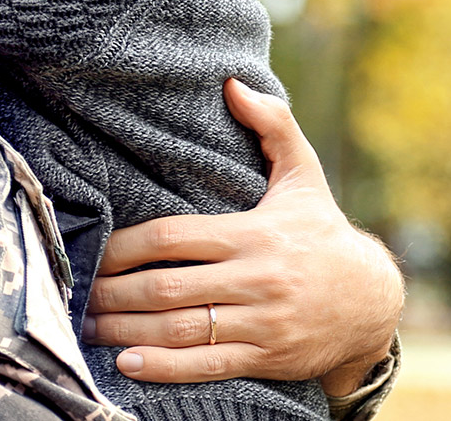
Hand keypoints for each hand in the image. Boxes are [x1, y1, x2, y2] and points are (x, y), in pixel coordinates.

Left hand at [85, 80, 402, 394]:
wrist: (372, 301)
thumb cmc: (323, 234)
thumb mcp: (304, 176)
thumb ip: (272, 126)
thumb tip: (234, 84)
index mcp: (254, 233)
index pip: (173, 238)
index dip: (123, 248)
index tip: (93, 254)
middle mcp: (256, 278)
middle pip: (167, 287)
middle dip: (114, 294)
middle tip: (77, 296)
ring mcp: (261, 321)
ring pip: (180, 330)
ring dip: (125, 332)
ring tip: (89, 328)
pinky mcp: (266, 357)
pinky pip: (206, 365)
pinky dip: (163, 367)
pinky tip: (127, 361)